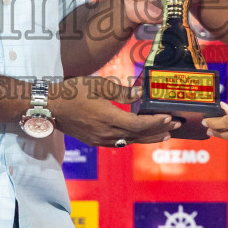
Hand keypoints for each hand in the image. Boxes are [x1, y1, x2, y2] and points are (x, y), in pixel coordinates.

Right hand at [50, 76, 180, 147]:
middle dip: (159, 131)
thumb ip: (120, 90)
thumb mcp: (97, 85)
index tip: (171, 118)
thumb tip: (139, 94)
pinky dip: (134, 139)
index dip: (156, 122)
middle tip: (177, 127)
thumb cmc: (73, 92)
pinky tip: (140, 136)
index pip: (139, 124)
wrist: (50, 107)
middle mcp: (107, 134)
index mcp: (109, 119)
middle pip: (139, 135)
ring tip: (164, 135)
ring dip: (149, 138)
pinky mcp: (96, 141)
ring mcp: (101, 140)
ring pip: (130, 141)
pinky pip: (120, 143)